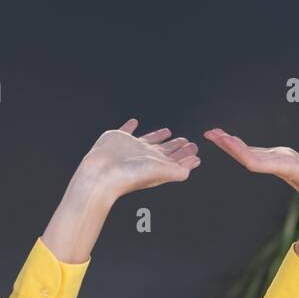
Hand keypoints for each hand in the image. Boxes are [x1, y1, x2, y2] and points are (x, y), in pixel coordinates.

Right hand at [79, 118, 200, 199]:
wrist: (102, 173)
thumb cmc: (130, 175)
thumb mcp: (160, 172)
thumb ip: (178, 170)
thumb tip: (193, 164)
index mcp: (156, 164)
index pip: (176, 159)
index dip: (186, 156)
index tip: (195, 150)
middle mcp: (145, 156)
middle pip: (165, 150)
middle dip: (177, 146)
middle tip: (187, 142)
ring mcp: (131, 147)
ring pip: (149, 139)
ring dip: (158, 135)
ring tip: (168, 131)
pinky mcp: (118, 138)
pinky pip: (126, 129)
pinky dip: (129, 126)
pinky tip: (133, 122)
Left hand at [203, 120, 298, 227]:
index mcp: (286, 168)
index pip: (256, 161)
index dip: (240, 151)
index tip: (225, 140)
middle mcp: (277, 166)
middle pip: (247, 157)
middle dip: (228, 145)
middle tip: (209, 133)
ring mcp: (277, 164)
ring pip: (249, 155)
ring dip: (230, 144)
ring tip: (213, 133)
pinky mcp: (280, 162)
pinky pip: (256, 154)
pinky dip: (241, 146)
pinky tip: (230, 140)